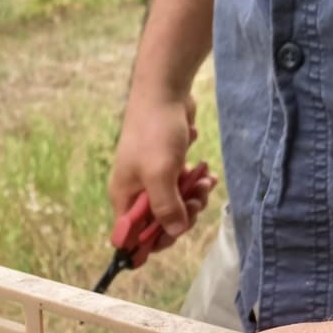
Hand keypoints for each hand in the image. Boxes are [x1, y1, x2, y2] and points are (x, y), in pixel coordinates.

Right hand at [109, 89, 208, 245]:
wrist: (165, 91)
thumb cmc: (156, 132)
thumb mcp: (160, 174)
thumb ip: (166, 208)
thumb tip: (174, 232)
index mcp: (125, 198)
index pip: (132, 236)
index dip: (153, 242)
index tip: (175, 232)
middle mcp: (136, 191)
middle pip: (158, 223)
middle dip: (181, 217)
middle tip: (196, 202)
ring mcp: (152, 178)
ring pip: (174, 205)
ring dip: (192, 200)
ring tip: (205, 185)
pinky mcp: (167, 166)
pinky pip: (182, 187)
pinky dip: (196, 185)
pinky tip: (207, 176)